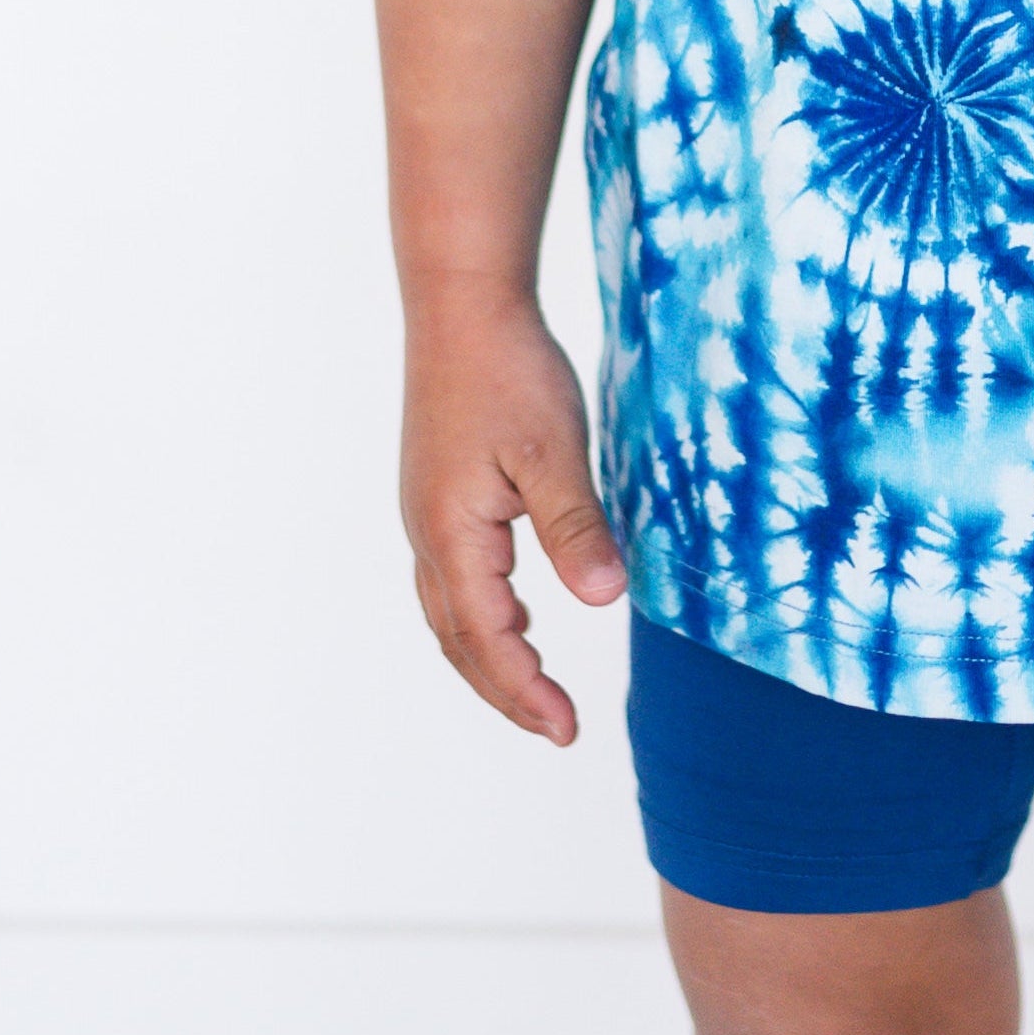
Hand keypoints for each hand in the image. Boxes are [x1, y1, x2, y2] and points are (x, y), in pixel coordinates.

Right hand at [398, 295, 625, 743]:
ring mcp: (428, 513)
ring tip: (537, 690)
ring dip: (490, 656)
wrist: (462, 304)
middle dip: (506, 690)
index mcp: (453, 534)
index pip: (488, 638)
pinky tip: (520, 610)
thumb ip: (575, 528)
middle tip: (557, 728)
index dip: (525, 691)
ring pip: (451, 612)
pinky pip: (454, 578)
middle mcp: (428, 533)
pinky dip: (483, 615)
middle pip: (459, 639)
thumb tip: (605, 600)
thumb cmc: (508, 370)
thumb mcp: (554, 451)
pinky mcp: (438, 492)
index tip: (566, 730)